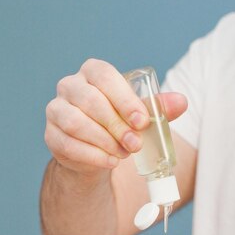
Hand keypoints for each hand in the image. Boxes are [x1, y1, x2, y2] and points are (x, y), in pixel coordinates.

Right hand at [45, 59, 187, 174]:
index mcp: (93, 72)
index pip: (104, 76)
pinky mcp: (51, 135)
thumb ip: (159, 107)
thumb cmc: (120, 124)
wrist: (98, 151)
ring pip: (76, 123)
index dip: (124, 99)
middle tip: (136, 144)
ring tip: (124, 153)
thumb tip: (182, 102)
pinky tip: (110, 162)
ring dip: (104, 141)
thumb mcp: (140, 114)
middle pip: (90, 101)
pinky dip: (93, 156)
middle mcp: (70, 86)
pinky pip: (68, 144)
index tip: (141, 122)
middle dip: (117, 125)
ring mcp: (56, 110)